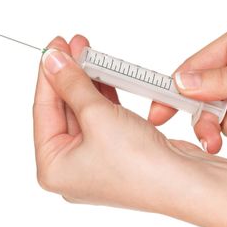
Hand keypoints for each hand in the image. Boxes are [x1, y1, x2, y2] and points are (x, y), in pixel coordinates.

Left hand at [33, 35, 207, 210]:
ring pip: (85, 113)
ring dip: (87, 82)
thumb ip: (72, 84)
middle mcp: (72, 168)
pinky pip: (104, 119)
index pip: (43, 111)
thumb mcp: (97, 116)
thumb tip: (52, 60)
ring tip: (89, 52)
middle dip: (70, 75)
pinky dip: (104, 97)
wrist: (184, 181)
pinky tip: (104, 75)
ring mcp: (96, 162)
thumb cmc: (140, 165)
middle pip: (63, 111)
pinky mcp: (118, 154)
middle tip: (73, 45)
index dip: (48, 75)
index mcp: (53, 169)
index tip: (53, 47)